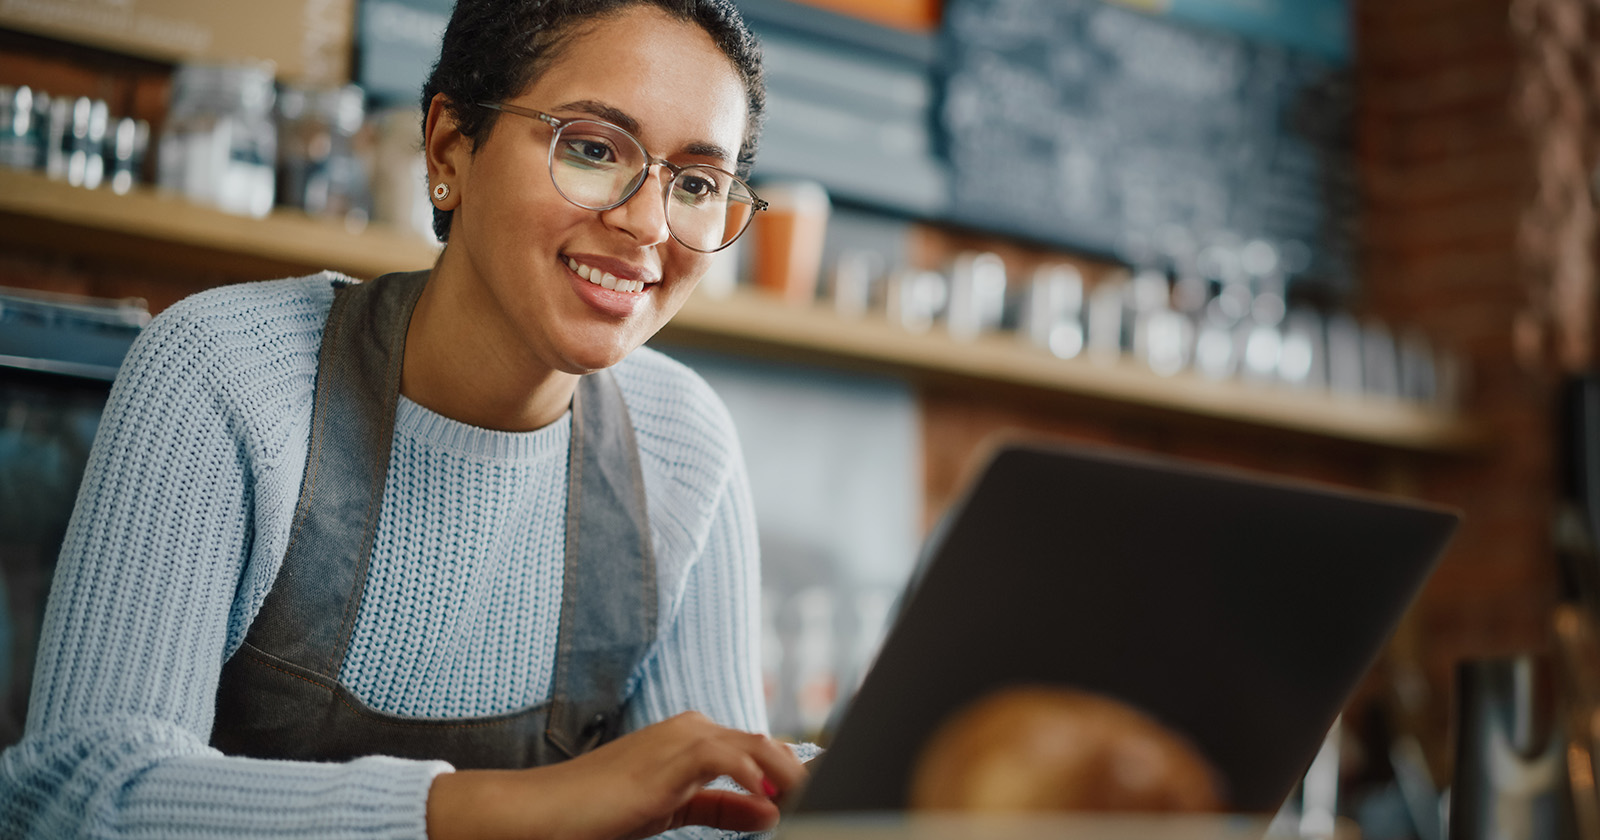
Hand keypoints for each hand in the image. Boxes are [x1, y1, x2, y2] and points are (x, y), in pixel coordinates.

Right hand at [427, 711, 807, 839]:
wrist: (541, 812)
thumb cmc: (597, 813)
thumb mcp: (670, 811)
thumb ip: (720, 808)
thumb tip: (770, 812)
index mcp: (691, 739)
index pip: (758, 751)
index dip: (794, 773)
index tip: (822, 795)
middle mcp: (691, 729)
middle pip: (765, 745)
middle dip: (802, 773)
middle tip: (833, 799)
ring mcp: (681, 739)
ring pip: (756, 748)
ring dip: (791, 776)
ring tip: (816, 801)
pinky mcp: (671, 758)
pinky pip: (731, 760)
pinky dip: (758, 778)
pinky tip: (775, 803)